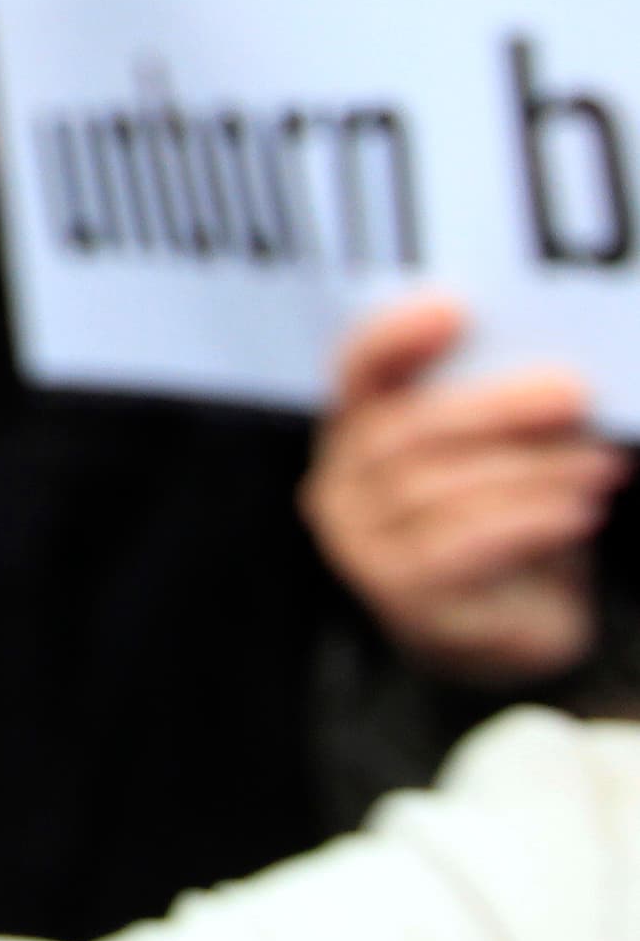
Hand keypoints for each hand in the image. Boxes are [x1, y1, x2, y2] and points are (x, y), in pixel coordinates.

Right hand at [304, 295, 627, 685]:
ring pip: (435, 488)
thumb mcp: (499, 461)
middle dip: (494, 407)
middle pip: (402, 431)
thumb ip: (503, 421)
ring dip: (530, 471)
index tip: (453, 307)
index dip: (394, 337)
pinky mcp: (401, 596)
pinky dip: (526, 523)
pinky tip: (577, 513)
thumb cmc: (505, 530)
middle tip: (571, 391)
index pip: (357, 372)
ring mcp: (362, 546)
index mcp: (356, 436)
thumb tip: (553, 375)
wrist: (506, 633)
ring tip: (599, 465)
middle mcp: (340, 487)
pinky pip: (460, 547)